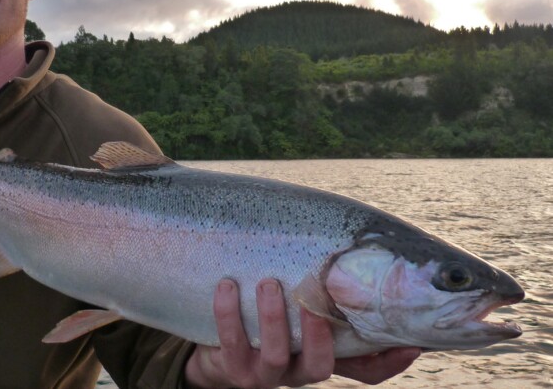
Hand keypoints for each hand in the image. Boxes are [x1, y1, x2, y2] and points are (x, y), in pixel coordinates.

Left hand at [184, 279, 420, 388]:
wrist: (215, 353)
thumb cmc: (263, 319)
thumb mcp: (295, 312)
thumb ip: (321, 295)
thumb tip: (352, 251)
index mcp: (321, 357)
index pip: (365, 371)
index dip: (388, 362)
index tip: (410, 343)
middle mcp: (298, 371)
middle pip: (319, 366)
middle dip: (319, 333)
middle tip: (313, 299)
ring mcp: (265, 374)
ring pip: (276, 354)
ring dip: (273, 317)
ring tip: (268, 283)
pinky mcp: (233, 369)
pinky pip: (232, 342)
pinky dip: (229, 312)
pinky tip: (227, 286)